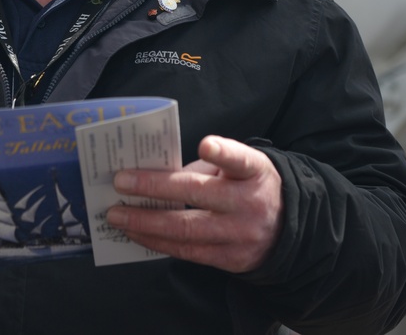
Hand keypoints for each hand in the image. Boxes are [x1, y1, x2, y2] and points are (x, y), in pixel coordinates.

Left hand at [105, 135, 282, 271]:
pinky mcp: (231, 260)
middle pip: (198, 195)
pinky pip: (188, 253)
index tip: (205, 144)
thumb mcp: (239, 168)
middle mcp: (250, 204)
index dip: (223, 153)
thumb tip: (154, 174)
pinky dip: (157, 242)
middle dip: (154, 188)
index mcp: (254, 172)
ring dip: (145, 223)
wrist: (288, 229)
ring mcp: (241, 235)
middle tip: (120, 182)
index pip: (240, 160)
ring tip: (117, 215)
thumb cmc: (249, 187)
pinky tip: (136, 233)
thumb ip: (205, 168)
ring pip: (186, 230)